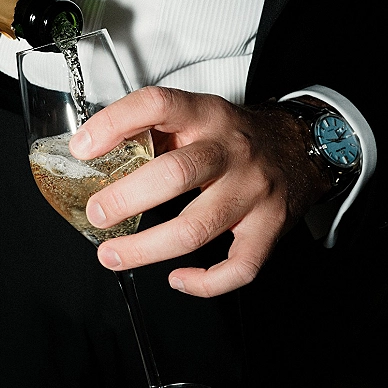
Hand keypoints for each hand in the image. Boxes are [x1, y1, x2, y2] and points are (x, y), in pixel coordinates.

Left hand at [69, 86, 331, 296]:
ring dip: (146, 248)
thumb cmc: (236, 137)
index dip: (114, 124)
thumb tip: (90, 153)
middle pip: (175, 174)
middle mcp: (231, 151)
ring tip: (113, 254)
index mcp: (206, 115)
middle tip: (97, 213)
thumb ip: (154, 131)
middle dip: (125, 198)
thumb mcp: (199, 116)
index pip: (157, 105)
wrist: (304, 147)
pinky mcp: (269, 227)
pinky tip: (178, 278)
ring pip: (197, 227)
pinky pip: (239, 266)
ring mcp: (253, 191)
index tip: (82, 148)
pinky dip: (205, 282)